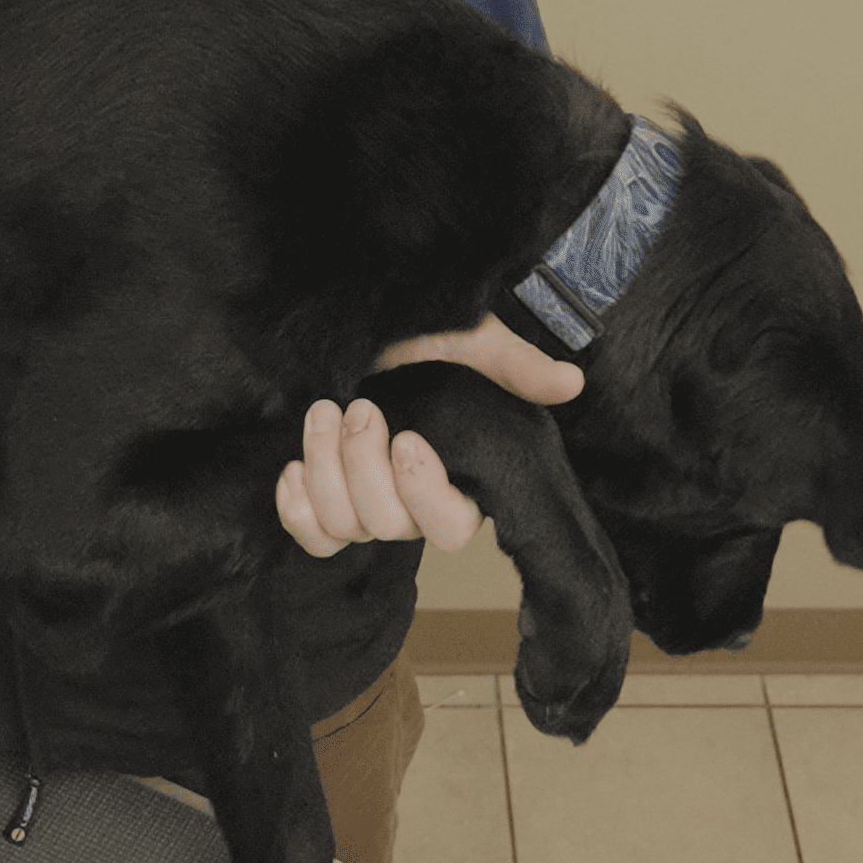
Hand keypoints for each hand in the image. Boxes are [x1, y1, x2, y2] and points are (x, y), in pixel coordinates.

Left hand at [276, 313, 581, 556]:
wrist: (366, 325)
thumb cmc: (424, 335)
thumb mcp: (472, 340)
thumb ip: (516, 366)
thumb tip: (569, 382)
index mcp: (460, 478)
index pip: (450, 525)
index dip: (424, 493)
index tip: (407, 439)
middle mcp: (414, 504)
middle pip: (390, 525)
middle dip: (363, 466)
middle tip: (359, 407)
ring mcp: (368, 506)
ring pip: (346, 526)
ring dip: (326, 470)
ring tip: (324, 410)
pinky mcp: (326, 501)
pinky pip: (313, 536)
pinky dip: (296, 507)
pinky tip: (293, 467)